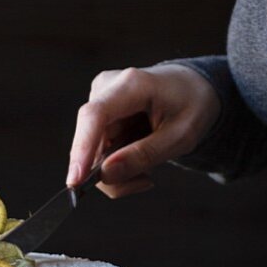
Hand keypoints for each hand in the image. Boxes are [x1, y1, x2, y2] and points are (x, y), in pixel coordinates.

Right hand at [67, 64, 220, 197]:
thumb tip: (105, 175)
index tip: (75, 181)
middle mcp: (106, 88)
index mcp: (132, 84)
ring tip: (147, 168)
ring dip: (117, 172)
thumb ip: (144, 155)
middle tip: (144, 182)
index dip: (82, 149)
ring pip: (91, 152)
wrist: (191, 88)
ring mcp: (99, 101)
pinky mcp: (97, 115)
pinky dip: (116, 165)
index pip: (95, 115)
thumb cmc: (191, 106)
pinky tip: (138, 159)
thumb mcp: (181, 136)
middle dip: (111, 173)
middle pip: (91, 141)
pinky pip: (96, 152)